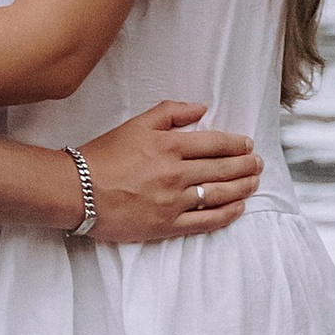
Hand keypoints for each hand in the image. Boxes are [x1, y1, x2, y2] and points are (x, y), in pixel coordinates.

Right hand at [78, 101, 262, 243]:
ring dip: (243, 188)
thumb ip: (170, 112)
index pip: (216, 143)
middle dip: (246, 166)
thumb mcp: (135, 124)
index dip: (237, 144)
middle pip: (223, 169)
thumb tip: (201, 108)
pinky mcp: (167, 225)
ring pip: (220, 194)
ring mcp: (173, 201)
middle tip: (258, 164)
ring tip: (255, 183)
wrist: (76, 190)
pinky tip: (238, 208)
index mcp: (169, 145)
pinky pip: (206, 221)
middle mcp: (176, 173)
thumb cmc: (102, 155)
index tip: (247, 145)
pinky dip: (227, 214)